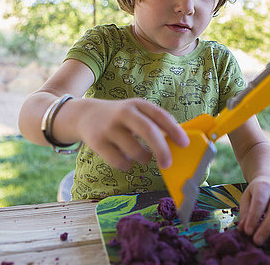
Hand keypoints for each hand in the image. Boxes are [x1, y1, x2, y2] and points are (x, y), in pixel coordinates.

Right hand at [74, 97, 189, 170]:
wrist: (85, 115)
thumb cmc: (120, 117)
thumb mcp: (136, 112)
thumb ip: (155, 123)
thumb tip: (180, 141)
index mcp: (138, 104)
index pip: (160, 115)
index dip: (174, 130)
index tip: (184, 144)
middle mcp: (124, 113)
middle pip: (148, 131)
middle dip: (162, 150)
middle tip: (167, 163)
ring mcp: (109, 127)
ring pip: (135, 151)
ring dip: (143, 158)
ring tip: (142, 156)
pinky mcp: (98, 142)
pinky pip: (120, 162)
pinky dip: (127, 165)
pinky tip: (125, 158)